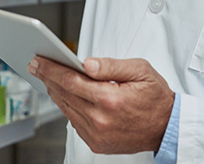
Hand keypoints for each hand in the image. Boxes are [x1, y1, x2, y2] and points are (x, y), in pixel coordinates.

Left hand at [29, 56, 174, 154]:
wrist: (167, 127)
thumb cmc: (155, 97)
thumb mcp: (139, 70)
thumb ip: (111, 65)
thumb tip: (86, 63)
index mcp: (110, 99)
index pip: (70, 80)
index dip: (51, 69)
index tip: (39, 60)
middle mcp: (100, 119)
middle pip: (63, 94)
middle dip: (47, 78)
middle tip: (36, 65)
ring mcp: (97, 134)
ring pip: (66, 109)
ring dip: (55, 92)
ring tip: (49, 77)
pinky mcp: (96, 143)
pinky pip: (74, 122)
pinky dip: (68, 106)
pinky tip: (66, 95)